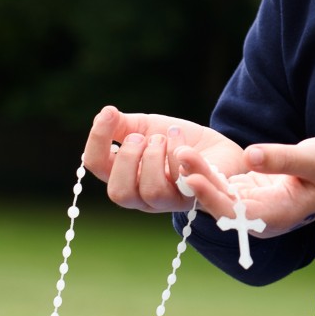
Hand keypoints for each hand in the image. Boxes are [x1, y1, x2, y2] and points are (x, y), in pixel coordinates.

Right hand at [83, 105, 244, 213]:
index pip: (97, 166)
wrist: (217, 147)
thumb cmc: (178, 141)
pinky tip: (186, 146)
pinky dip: (182, 158)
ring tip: (167, 138)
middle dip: (128, 159)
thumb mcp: (147, 127)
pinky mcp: (195, 198)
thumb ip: (123, 125)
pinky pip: (184, 185)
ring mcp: (169, 201)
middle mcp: (142, 195)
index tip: (109, 113)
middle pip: (119, 193)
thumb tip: (105, 113)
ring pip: (151, 192)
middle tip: (143, 137)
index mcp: (125, 175)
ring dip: (156, 159)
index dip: (97, 139)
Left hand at [181, 137, 314, 234]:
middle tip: (180, 153)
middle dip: (198, 179)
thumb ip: (282, 159)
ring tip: (180, 150)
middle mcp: (257, 218)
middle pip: (220, 202)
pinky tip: (191, 155)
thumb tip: (250, 154)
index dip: (211, 195)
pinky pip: (224, 186)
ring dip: (199, 174)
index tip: (192, 177)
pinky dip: (208, 172)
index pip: (234, 211)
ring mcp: (252, 207)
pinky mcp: (249, 194)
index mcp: (273, 216)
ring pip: (218, 193)